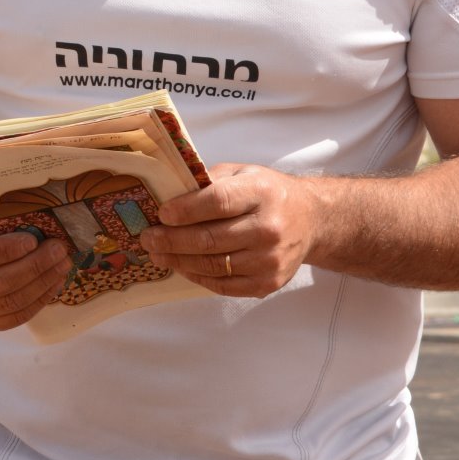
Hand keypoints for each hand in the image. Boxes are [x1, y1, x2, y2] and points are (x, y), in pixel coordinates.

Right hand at [0, 217, 71, 331]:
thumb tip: (42, 217)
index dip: (5, 251)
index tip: (33, 240)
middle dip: (33, 266)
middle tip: (58, 250)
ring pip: (9, 302)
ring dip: (42, 283)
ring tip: (63, 264)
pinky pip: (15, 317)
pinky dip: (39, 300)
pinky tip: (55, 282)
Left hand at [141, 164, 318, 297]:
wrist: (311, 220)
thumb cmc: (269, 193)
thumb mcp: (244, 173)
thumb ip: (210, 182)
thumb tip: (169, 195)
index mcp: (261, 193)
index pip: (218, 202)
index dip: (185, 210)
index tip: (161, 214)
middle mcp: (269, 228)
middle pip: (210, 239)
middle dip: (171, 239)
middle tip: (148, 238)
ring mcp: (269, 259)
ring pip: (213, 265)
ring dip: (178, 260)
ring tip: (157, 253)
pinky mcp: (267, 283)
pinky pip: (223, 285)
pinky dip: (197, 276)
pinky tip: (182, 266)